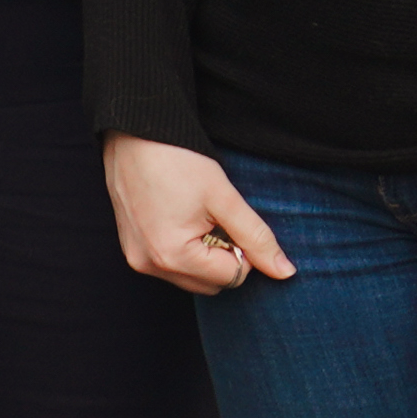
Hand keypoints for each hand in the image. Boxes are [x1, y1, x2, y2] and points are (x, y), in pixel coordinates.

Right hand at [106, 135, 284, 292]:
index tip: (232, 220)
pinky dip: (184, 251)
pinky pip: (170, 266)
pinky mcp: (131, 249)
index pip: (232, 277)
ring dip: (204, 257)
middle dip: (224, 258)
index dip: (244, 251)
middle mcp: (150, 265)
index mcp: (173, 256)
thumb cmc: (178, 161)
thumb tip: (285, 273)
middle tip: (217, 220)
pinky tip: (180, 219)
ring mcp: (137, 259)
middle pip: (211, 284)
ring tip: (197, 218)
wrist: (134, 133)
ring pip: (191, 278)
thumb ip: (257, 238)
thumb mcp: (224, 198)